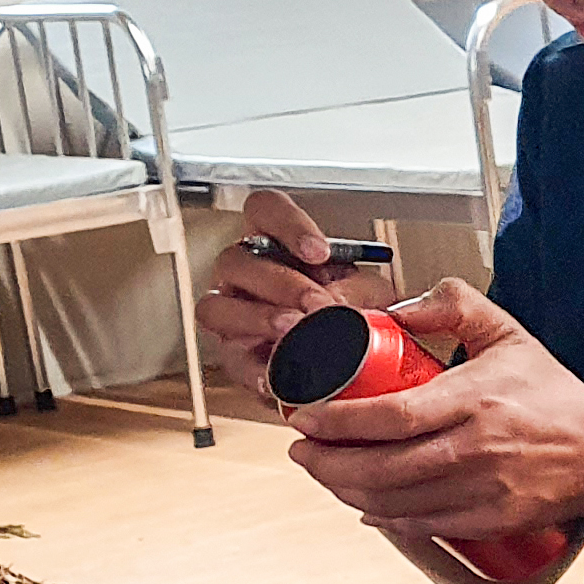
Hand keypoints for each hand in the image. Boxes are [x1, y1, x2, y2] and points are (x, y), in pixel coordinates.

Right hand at [195, 191, 399, 398]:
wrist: (353, 363)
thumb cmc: (352, 311)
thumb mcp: (367, 293)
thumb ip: (357, 291)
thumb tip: (341, 302)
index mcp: (273, 242)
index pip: (263, 209)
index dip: (286, 224)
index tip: (319, 251)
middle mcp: (243, 273)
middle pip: (236, 261)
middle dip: (281, 283)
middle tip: (317, 304)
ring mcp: (231, 313)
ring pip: (216, 307)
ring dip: (258, 318)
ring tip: (294, 330)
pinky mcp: (233, 355)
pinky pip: (229, 360)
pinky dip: (254, 369)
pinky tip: (278, 374)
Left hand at [284, 280, 583, 542]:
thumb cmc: (555, 395)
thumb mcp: (509, 334)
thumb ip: (454, 306)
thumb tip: (396, 310)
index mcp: (476, 399)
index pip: (392, 415)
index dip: (339, 422)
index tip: (306, 418)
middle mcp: (477, 448)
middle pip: (382, 466)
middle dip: (327, 462)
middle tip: (301, 449)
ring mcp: (483, 490)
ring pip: (394, 502)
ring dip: (346, 490)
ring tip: (323, 472)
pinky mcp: (490, 520)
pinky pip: (422, 526)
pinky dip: (384, 519)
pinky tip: (363, 503)